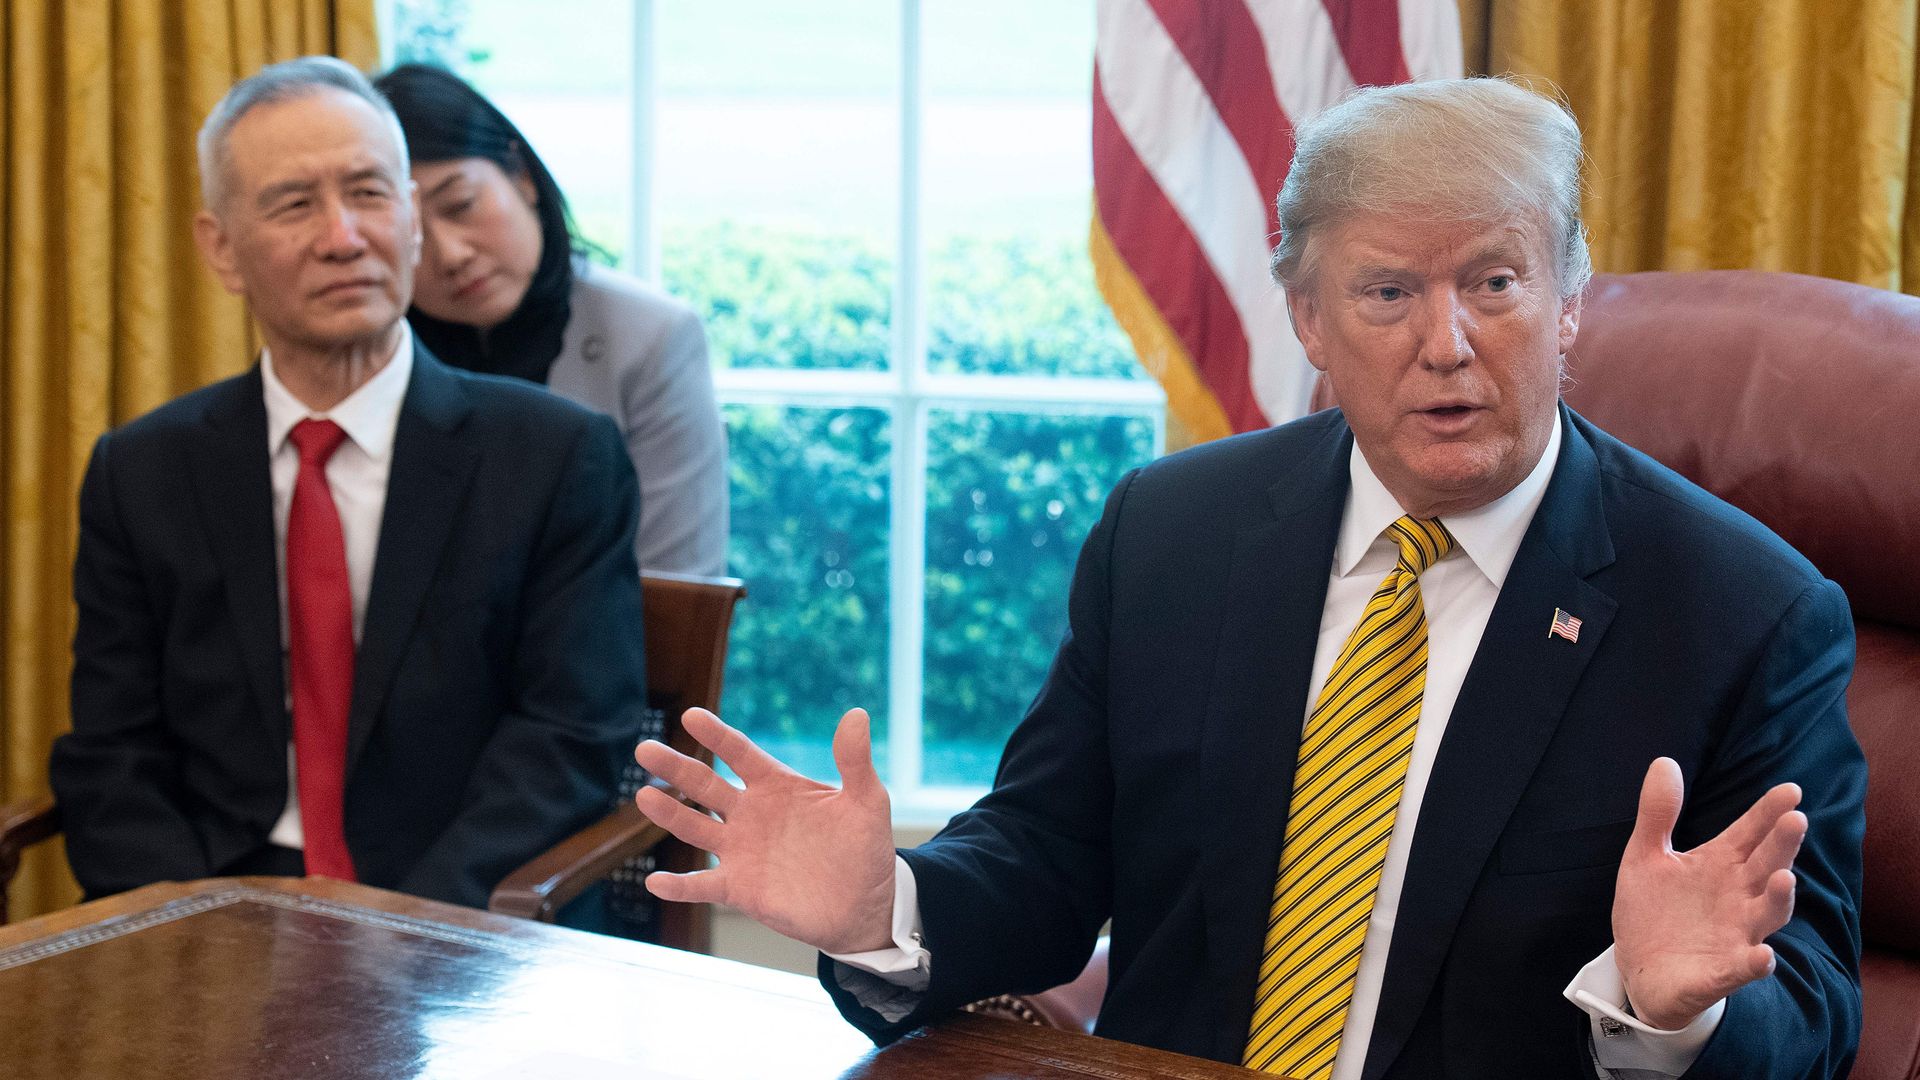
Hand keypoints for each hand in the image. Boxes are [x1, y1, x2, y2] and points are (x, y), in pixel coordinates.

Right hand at [633, 706, 898, 955]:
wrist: (865, 905)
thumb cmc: (865, 848)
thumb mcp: (867, 801)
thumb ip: (855, 761)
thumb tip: (856, 714)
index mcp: (776, 786)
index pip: (740, 753)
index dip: (717, 735)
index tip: (690, 716)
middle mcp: (750, 814)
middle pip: (705, 785)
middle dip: (675, 767)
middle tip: (645, 749)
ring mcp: (740, 850)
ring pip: (695, 827)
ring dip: (670, 814)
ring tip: (644, 796)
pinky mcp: (739, 888)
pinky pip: (701, 885)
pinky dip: (678, 886)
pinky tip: (655, 881)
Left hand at [1612, 757, 1804, 1029]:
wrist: (1641, 969)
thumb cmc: (1653, 910)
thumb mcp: (1645, 856)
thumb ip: (1657, 813)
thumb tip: (1665, 762)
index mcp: (1719, 865)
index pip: (1749, 833)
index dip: (1768, 812)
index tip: (1790, 790)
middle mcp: (1736, 896)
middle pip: (1766, 866)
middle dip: (1781, 846)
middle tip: (1796, 820)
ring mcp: (1735, 934)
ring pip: (1766, 915)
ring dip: (1777, 899)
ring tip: (1785, 878)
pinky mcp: (1722, 971)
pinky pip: (1743, 968)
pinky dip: (1755, 963)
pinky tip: (1763, 956)